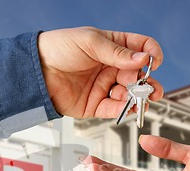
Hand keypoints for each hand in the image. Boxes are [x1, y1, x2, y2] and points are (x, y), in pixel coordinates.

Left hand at [38, 26, 163, 117]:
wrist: (35, 71)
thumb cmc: (58, 48)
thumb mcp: (89, 42)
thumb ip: (116, 52)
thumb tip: (142, 59)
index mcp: (112, 47)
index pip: (140, 48)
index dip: (151, 54)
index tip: (154, 62)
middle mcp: (111, 67)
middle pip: (138, 75)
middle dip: (148, 82)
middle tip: (151, 89)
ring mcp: (104, 86)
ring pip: (129, 94)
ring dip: (137, 97)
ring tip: (138, 98)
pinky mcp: (95, 104)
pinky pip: (114, 109)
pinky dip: (123, 109)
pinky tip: (127, 107)